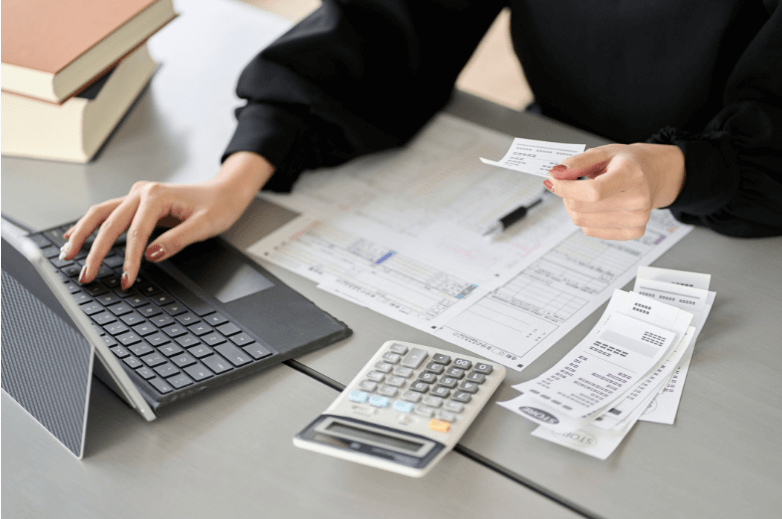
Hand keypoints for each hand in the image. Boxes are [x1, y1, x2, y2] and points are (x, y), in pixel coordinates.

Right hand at [59, 152, 274, 288]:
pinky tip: (74, 235)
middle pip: (109, 223)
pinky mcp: (137, 201)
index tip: (125, 279)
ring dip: (82, 234)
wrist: (224, 191)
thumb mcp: (204, 226)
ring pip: (101, 213)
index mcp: (157, 196)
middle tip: (85, 275)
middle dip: (94, 251)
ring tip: (68, 255)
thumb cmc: (218, 206)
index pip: (136, 233)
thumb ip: (177, 240)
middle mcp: (142, 192)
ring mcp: (137, 194)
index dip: (129, 259)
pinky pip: (107, 212)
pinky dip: (90, 224)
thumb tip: (150, 255)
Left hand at [543, 143, 684, 239]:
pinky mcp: (633, 232)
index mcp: (631, 174)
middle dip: (567, 196)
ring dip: (574, 208)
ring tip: (585, 195)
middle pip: (582, 208)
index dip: (566, 189)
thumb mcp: (602, 153)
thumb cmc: (626, 163)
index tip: (554, 181)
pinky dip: (585, 219)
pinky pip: (591, 231)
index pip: (593, 191)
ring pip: (582, 222)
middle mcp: (638, 199)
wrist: (653, 175)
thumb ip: (577, 162)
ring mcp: (637, 219)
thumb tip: (556, 174)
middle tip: (572, 184)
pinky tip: (596, 207)